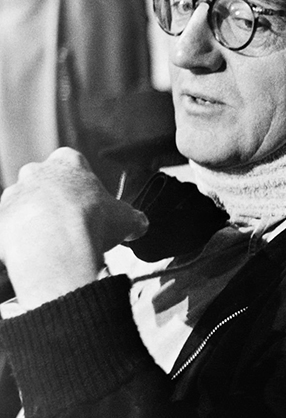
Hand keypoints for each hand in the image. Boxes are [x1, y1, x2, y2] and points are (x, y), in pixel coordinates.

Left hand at [0, 148, 147, 309]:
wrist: (56, 245)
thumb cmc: (91, 223)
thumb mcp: (127, 219)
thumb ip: (132, 218)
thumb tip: (139, 225)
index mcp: (67, 162)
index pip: (73, 165)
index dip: (84, 186)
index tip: (90, 205)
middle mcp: (36, 172)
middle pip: (45, 183)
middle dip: (56, 202)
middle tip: (72, 225)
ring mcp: (14, 194)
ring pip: (25, 206)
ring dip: (36, 221)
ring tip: (54, 245)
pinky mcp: (0, 219)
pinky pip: (10, 230)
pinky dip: (20, 242)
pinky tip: (38, 256)